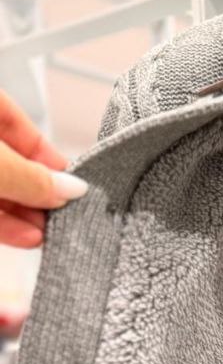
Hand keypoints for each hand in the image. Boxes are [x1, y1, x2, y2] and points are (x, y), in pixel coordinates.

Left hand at [0, 88, 87, 250]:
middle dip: (39, 194)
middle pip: (11, 162)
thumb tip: (71, 188)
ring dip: (25, 214)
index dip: (49, 158)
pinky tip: (26, 237)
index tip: (74, 185)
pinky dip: (4, 223)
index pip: (21, 126)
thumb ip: (33, 178)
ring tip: (48, 235)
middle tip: (64, 216)